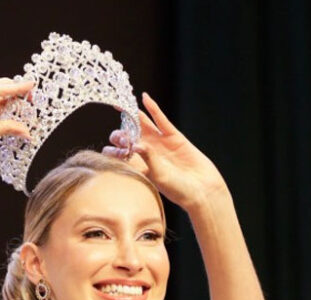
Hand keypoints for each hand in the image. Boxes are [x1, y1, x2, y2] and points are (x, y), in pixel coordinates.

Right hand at [0, 78, 33, 150]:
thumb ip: (4, 128)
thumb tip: (26, 131)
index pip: (4, 105)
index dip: (18, 106)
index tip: (33, 112)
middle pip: (6, 94)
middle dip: (22, 97)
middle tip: (36, 102)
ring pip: (3, 87)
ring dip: (20, 90)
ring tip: (34, 93)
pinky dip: (12, 87)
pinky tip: (25, 87)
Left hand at [102, 93, 227, 212]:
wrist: (202, 190)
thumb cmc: (178, 190)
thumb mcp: (159, 176)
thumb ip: (147, 159)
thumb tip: (135, 144)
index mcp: (140, 166)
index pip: (121, 155)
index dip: (114, 150)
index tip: (108, 149)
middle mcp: (148, 153)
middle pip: (129, 137)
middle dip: (120, 134)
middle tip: (117, 136)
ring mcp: (160, 143)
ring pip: (143, 126)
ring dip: (132, 116)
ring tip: (120, 104)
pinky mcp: (174, 136)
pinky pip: (161, 120)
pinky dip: (153, 108)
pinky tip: (145, 98)